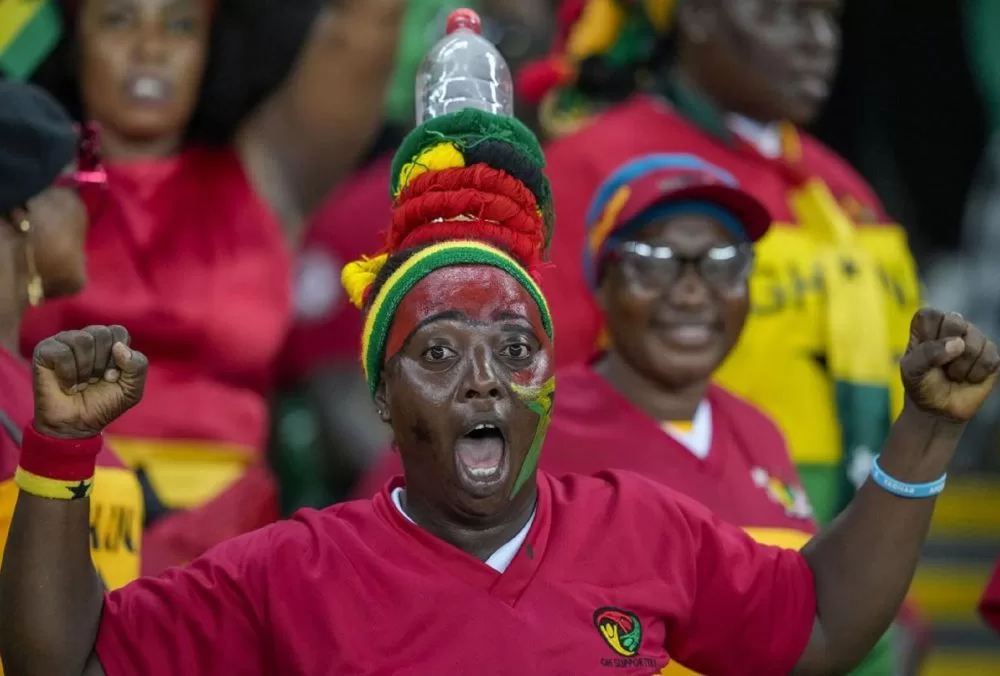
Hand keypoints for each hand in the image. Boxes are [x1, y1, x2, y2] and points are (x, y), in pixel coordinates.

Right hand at [32, 325, 147, 438]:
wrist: (77, 425)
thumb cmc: (103, 404)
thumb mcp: (132, 389)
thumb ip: (138, 365)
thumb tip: (119, 346)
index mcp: (108, 342)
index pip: (118, 332)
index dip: (119, 358)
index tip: (112, 377)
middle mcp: (86, 338)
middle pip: (102, 333)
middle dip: (102, 363)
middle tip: (94, 380)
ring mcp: (64, 341)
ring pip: (82, 340)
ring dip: (85, 370)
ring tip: (81, 383)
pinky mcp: (45, 351)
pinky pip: (62, 353)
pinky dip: (68, 374)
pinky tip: (67, 385)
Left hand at [900, 308, 999, 421]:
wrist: (938, 409)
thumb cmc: (921, 384)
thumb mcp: (911, 370)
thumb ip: (926, 353)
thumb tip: (958, 344)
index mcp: (928, 325)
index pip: (930, 315)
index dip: (928, 337)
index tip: (924, 354)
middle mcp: (953, 326)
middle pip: (955, 322)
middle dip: (945, 351)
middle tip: (940, 366)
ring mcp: (974, 338)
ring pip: (974, 342)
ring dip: (960, 367)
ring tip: (952, 374)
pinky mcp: (991, 354)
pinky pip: (989, 359)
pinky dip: (975, 374)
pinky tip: (968, 378)